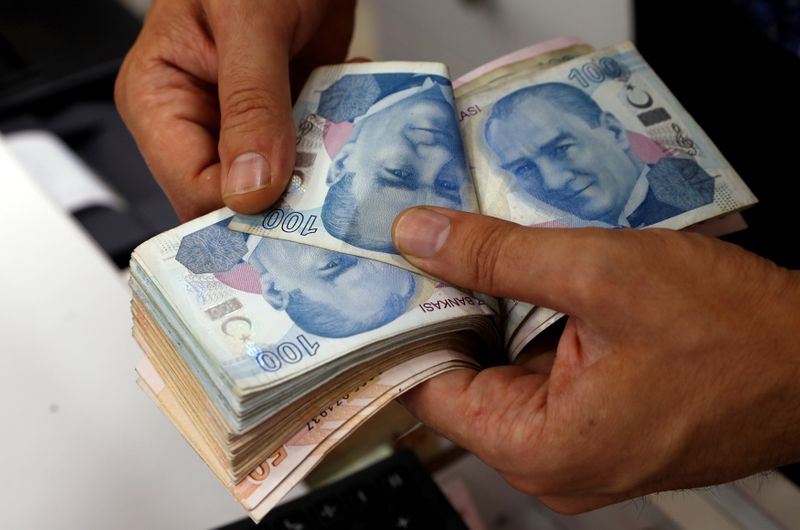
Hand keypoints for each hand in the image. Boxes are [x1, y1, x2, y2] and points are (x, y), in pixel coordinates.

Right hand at [115, 0, 354, 220]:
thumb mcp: (248, 24)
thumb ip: (249, 103)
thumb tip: (249, 187)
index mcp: (159, 100)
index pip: (189, 187)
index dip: (237, 209)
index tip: (288, 215)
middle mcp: (199, 121)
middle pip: (231, 199)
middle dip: (279, 202)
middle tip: (324, 198)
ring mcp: (244, 126)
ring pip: (275, 186)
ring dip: (314, 180)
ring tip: (342, 160)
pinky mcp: (284, 123)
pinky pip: (307, 160)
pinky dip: (332, 155)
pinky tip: (349, 137)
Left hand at [392, 206, 799, 512]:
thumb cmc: (733, 331)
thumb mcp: (601, 272)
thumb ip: (497, 256)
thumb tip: (418, 237)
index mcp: (538, 447)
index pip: (427, 387)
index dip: (405, 323)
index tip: (388, 270)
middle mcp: (550, 463)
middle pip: (462, 378)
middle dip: (452, 309)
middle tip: (436, 244)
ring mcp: (575, 447)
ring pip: (501, 370)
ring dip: (496, 312)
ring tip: (490, 254)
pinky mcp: (598, 424)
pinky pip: (539, 373)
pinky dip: (532, 325)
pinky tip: (539, 283)